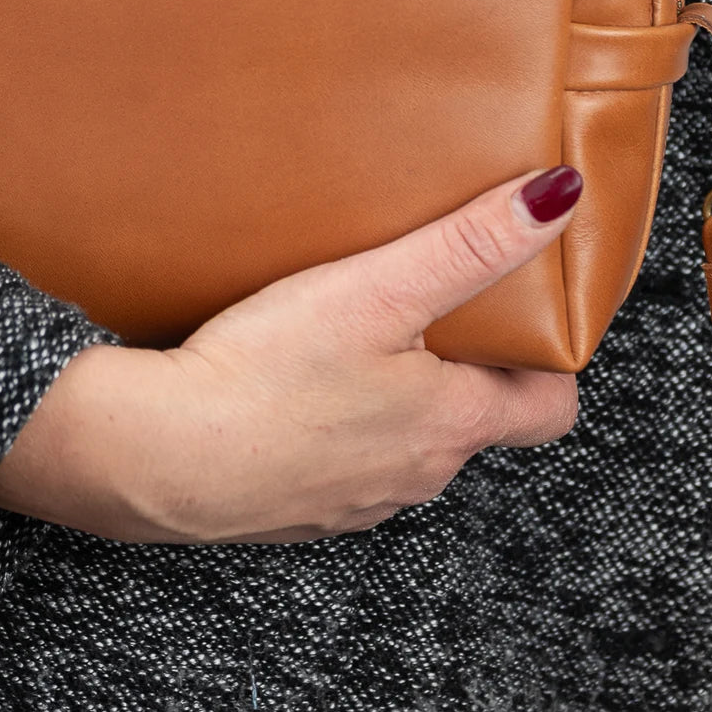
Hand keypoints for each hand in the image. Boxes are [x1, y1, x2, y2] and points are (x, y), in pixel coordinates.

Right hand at [0, 166, 581, 542]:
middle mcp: (416, 476)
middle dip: (462, 371)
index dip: (548, 364)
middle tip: (431, 313)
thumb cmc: (267, 376)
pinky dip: (331, 432)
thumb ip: (469, 244)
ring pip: (403, 446)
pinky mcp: (294, 512)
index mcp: (453, 425)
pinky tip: (290, 391)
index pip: (550, 409)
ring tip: (353, 342)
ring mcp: (355, 503)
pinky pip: (337, 468)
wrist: (155, 459)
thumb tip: (557, 198)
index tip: (527, 320)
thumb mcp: (378, 290)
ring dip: (393, 401)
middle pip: (473, 423)